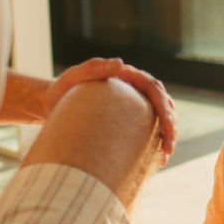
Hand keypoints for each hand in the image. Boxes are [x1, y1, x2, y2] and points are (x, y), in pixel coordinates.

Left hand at [45, 58, 178, 167]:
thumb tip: (120, 63)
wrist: (52, 103)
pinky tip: (157, 160)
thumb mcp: (72, 78)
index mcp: (127, 76)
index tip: (166, 127)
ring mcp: (134, 103)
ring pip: (162, 116)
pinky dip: (157, 142)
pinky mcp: (130, 118)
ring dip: (168, 135)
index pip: (154, 88)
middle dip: (170, 126)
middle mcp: (135, 88)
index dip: (163, 108)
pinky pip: (150, 129)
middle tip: (168, 149)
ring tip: (165, 156)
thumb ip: (93, 68)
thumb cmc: (61, 90)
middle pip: (163, 103)